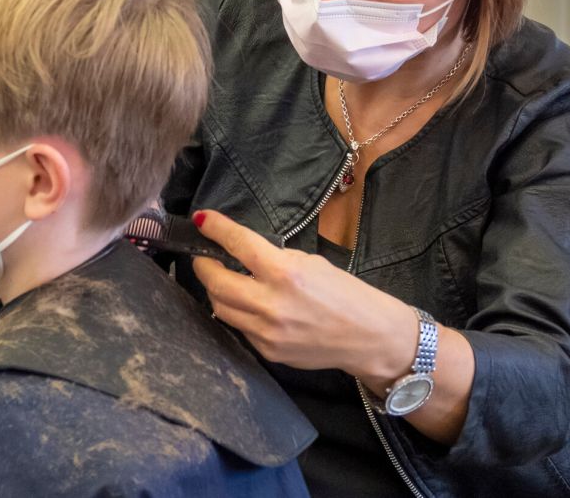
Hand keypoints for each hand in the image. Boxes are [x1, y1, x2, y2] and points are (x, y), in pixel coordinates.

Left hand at [191, 209, 417, 380]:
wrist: (368, 336)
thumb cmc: (344, 292)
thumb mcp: (311, 262)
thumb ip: (274, 258)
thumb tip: (242, 253)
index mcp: (286, 273)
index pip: (239, 245)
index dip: (215, 229)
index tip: (201, 220)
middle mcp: (272, 304)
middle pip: (216, 282)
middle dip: (203, 265)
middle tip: (203, 256)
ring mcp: (267, 332)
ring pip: (220, 308)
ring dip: (215, 290)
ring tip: (220, 279)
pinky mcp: (267, 351)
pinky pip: (238, 328)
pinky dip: (235, 312)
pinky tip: (244, 304)